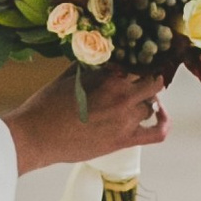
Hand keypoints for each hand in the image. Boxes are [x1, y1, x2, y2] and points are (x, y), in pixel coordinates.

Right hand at [6, 62, 170, 176]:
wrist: (36, 136)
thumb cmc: (47, 106)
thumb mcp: (69, 76)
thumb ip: (91, 68)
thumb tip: (102, 60)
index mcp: (107, 77)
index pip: (135, 65)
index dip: (136, 65)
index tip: (134, 66)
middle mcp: (121, 95)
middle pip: (150, 84)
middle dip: (146, 81)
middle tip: (139, 82)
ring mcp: (125, 119)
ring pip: (151, 106)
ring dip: (145, 103)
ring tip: (134, 103)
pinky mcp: (124, 140)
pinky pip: (158, 133)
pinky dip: (164, 123)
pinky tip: (160, 117)